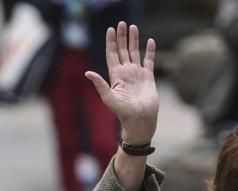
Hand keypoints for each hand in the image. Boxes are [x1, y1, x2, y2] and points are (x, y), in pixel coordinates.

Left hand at [85, 22, 158, 144]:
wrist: (140, 120)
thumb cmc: (124, 113)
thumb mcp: (109, 98)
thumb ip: (100, 84)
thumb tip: (87, 72)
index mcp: (116, 76)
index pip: (112, 54)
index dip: (111, 42)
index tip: (110, 29)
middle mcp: (126, 73)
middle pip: (123, 50)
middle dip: (122, 37)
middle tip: (122, 23)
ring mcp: (137, 74)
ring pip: (135, 52)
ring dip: (134, 40)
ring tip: (133, 27)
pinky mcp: (148, 77)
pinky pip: (149, 60)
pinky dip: (149, 51)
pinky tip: (149, 41)